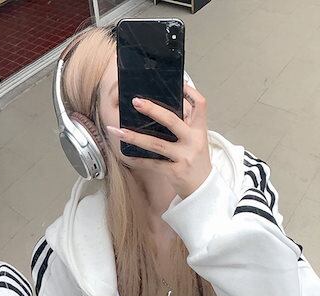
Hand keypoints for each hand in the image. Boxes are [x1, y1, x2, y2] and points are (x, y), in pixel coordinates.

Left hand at [106, 81, 211, 198]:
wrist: (202, 188)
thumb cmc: (196, 161)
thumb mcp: (196, 140)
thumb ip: (185, 125)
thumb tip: (162, 107)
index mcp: (200, 130)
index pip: (200, 104)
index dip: (189, 91)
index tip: (176, 83)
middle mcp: (193, 141)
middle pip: (172, 120)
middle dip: (152, 110)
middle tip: (135, 101)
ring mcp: (184, 157)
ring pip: (156, 144)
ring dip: (134, 137)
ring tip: (117, 130)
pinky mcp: (175, 172)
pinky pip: (152, 163)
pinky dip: (137, 159)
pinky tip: (124, 155)